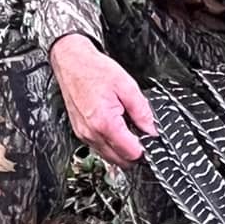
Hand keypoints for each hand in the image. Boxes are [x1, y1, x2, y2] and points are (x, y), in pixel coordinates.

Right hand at [49, 33, 154, 166]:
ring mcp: (83, 134)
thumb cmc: (94, 70)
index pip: (131, 153)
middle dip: (134, 153)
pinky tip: (116, 128)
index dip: (145, 149)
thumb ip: (143, 111)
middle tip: (142, 136)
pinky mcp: (79, 132)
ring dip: (121, 150)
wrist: (72, 62)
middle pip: (120, 161)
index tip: (151, 140)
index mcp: (104, 122)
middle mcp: (91, 133)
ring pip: (109, 157)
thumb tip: (152, 129)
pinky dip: (110, 144)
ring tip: (128, 128)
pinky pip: (98, 148)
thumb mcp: (127, 86)